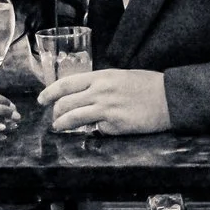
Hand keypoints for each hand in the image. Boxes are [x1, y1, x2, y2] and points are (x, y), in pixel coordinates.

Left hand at [40, 68, 172, 135]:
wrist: (169, 98)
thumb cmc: (148, 86)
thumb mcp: (120, 77)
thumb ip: (100, 86)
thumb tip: (85, 96)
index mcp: (101, 76)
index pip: (66, 83)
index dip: (49, 92)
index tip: (41, 100)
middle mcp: (100, 91)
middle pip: (65, 102)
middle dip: (55, 112)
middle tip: (54, 118)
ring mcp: (106, 108)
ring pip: (73, 117)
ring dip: (62, 124)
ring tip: (59, 128)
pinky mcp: (114, 124)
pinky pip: (94, 129)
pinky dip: (88, 131)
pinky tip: (89, 132)